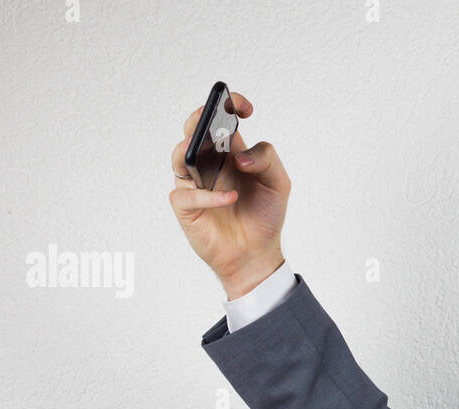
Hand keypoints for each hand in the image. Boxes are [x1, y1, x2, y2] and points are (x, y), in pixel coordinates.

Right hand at [169, 91, 290, 298]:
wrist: (257, 254)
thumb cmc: (265, 216)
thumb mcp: (279, 183)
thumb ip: (267, 159)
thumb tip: (240, 156)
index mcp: (230, 151)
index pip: (221, 118)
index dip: (229, 104)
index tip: (244, 107)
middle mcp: (209, 162)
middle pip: (193, 129)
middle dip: (199, 118)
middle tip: (211, 117)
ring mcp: (194, 183)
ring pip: (179, 155)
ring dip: (192, 150)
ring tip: (212, 155)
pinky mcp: (186, 206)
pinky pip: (187, 194)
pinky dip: (207, 195)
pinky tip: (230, 199)